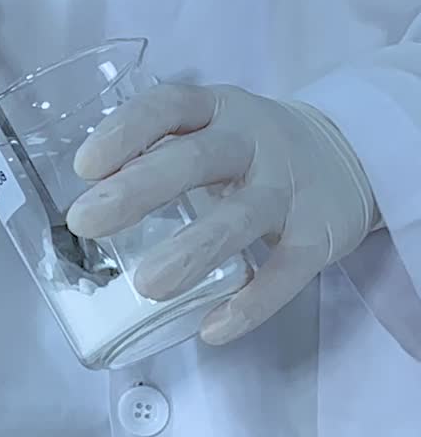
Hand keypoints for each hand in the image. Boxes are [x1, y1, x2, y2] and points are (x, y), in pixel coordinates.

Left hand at [67, 84, 380, 344]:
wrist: (352, 153)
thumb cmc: (249, 151)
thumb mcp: (208, 133)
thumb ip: (156, 158)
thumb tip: (88, 208)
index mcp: (215, 111)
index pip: (168, 107)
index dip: (125, 132)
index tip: (84, 167)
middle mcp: (252, 141)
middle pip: (196, 159)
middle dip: (139, 189)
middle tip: (86, 222)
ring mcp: (288, 187)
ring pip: (241, 216)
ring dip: (193, 249)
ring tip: (148, 285)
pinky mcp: (318, 233)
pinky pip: (286, 271)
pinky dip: (252, 302)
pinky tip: (213, 328)